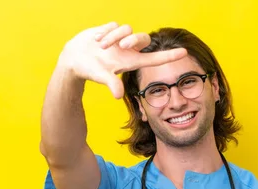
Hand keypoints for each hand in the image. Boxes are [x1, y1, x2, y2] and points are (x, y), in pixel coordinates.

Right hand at [57, 22, 187, 98]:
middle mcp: (129, 50)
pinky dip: (105, 31)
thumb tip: (117, 95)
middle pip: (143, 38)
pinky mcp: (112, 29)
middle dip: (133, 39)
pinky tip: (96, 40)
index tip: (184, 53)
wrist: (73, 59)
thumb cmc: (89, 70)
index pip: (154, 58)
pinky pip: (114, 24)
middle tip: (120, 46)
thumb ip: (111, 83)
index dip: (169, 56)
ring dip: (113, 37)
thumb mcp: (100, 76)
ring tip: (100, 46)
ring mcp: (121, 39)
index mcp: (130, 61)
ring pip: (126, 29)